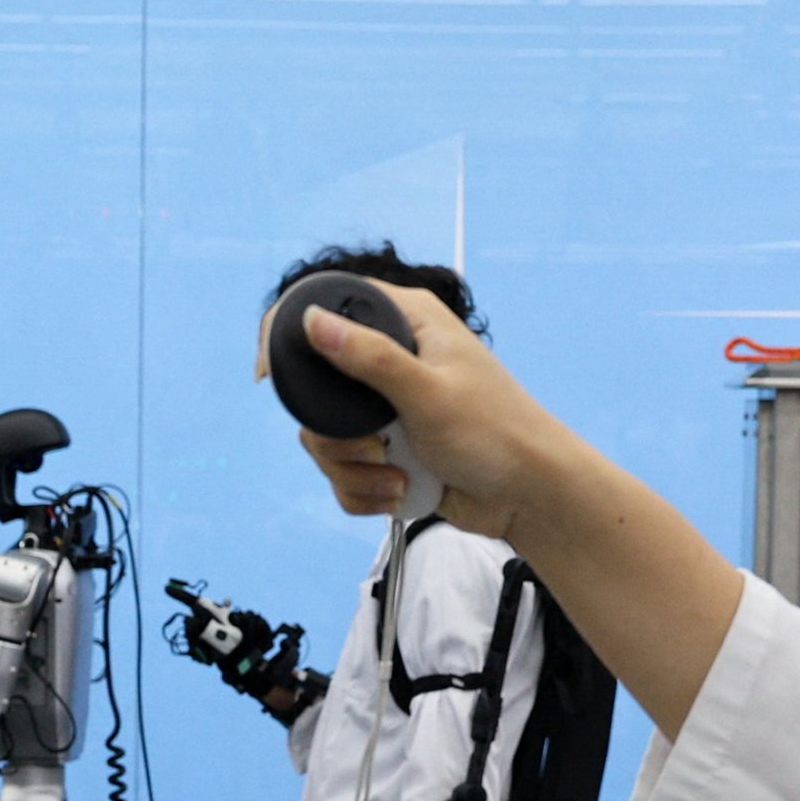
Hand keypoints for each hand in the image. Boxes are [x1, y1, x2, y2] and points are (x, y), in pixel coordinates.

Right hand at [296, 282, 605, 542]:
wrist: (528, 496)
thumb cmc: (496, 434)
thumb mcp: (428, 391)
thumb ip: (368, 356)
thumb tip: (312, 319)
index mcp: (407, 323)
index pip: (330, 303)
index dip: (291, 333)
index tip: (271, 376)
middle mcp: (393, 360)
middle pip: (316, 391)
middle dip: (336, 436)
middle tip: (377, 444)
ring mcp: (387, 409)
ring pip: (325, 439)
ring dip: (353, 470)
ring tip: (397, 476)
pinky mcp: (387, 451)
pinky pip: (344, 474)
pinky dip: (364, 491)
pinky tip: (399, 492)